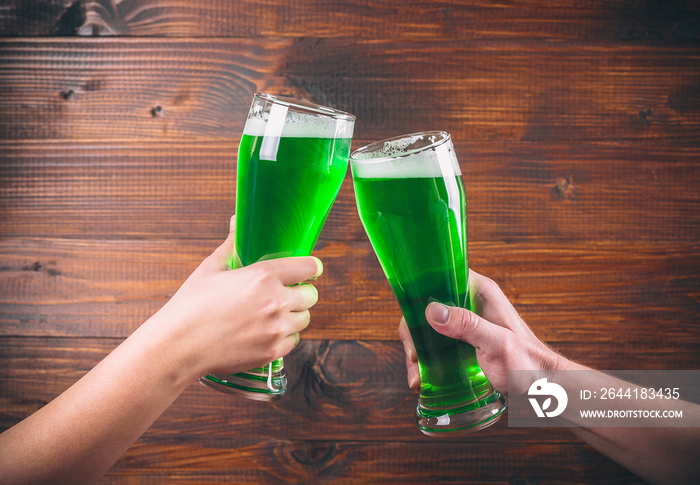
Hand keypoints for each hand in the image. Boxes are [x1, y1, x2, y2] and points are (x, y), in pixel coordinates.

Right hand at [150, 216, 322, 378]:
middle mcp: (275, 302)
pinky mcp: (272, 352)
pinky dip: (284, 336)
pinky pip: (293, 340)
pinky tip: (266, 332)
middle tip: (286, 293)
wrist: (177, 347)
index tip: (307, 270)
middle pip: (311, 295)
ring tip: (273, 314)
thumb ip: (232, 245)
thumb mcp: (211, 268)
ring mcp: (276, 330)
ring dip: (294, 315)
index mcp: (262, 276)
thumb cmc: (191, 306)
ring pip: (304, 319)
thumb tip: (237, 223)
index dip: (310, 267)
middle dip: (301, 292)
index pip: (309, 267)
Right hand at [398, 269, 564, 394]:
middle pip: (426, 304)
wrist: (542, 389)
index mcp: (479, 291)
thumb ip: (468, 324)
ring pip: (428, 326)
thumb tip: (432, 311)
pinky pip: (436, 343)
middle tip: (413, 356)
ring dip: (416, 348)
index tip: (409, 316)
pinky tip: (422, 377)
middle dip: (413, 331)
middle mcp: (470, 302)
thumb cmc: (527, 365)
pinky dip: (425, 358)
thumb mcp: (497, 343)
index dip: (418, 291)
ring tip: (416, 375)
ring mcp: (466, 322)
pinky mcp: (463, 341)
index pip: (439, 276)